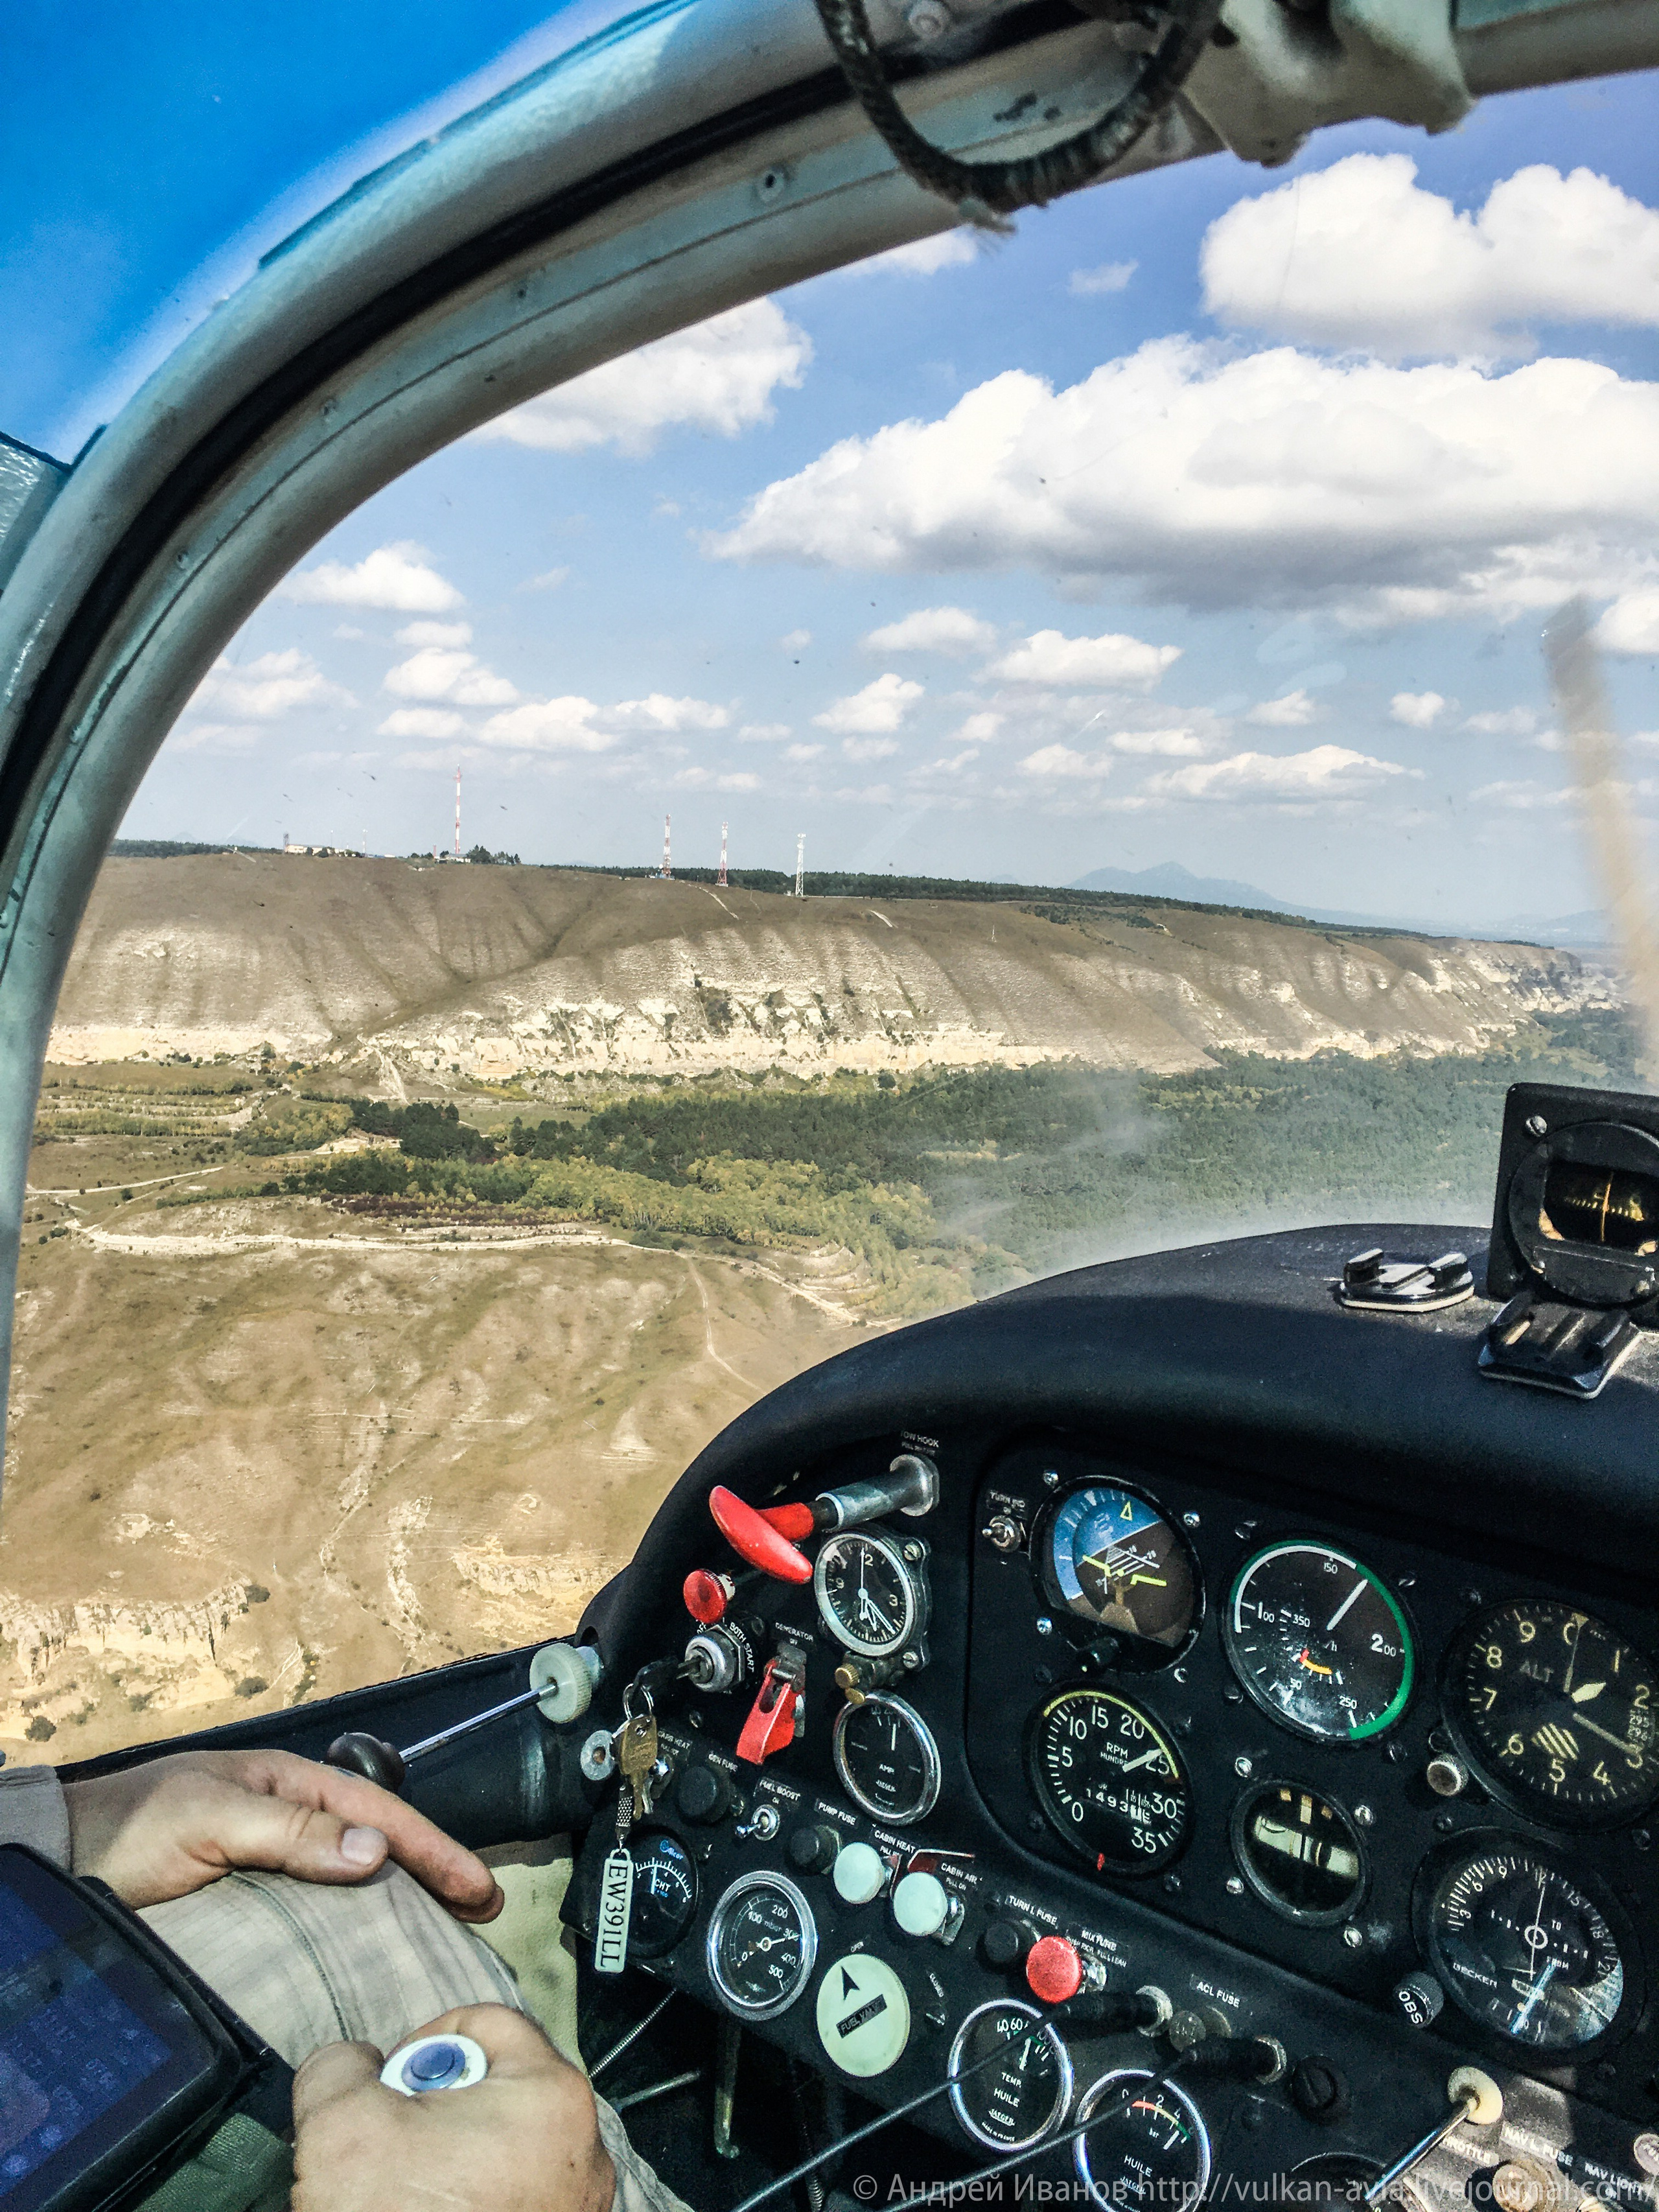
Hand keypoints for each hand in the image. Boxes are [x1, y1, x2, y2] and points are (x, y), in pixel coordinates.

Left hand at [62, 1750, 502, 1918]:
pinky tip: (374, 1946)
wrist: (64, 1861)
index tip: (478, 1887)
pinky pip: (316, 1913)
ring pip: (350, 1879)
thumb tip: (376, 1849)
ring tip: (444, 1930)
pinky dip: (356, 1926)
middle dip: (433, 1871)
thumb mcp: (210, 1817)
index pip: (378, 1814)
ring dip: (401, 1899)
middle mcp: (287, 1819)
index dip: (433, 1849)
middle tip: (481, 1909)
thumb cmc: (131, 1827)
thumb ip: (290, 1831)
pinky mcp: (250, 1904)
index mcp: (287, 1785)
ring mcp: (269, 1862)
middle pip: (375, 1843)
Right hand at [293, 2006, 614, 2211]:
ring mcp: (577, 2207)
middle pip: (498, 2087)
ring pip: (502, 2147)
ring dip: (452, 2162)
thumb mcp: (338, 2123)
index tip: (391, 2090)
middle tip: (395, 2150)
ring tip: (408, 2196)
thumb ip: (341, 2066)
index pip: (485, 2023)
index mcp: (550, 2096)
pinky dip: (474, 2203)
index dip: (423, 2044)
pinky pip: (513, 2198)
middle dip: (437, 2110)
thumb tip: (354, 2063)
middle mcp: (583, 2148)